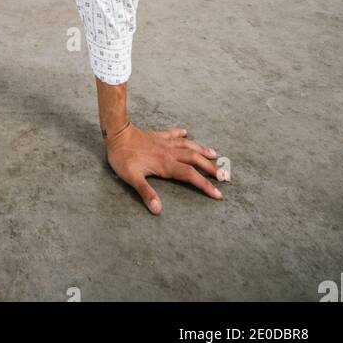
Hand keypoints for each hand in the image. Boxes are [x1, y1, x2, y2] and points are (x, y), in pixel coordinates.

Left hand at [105, 122, 224, 214]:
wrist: (116, 132)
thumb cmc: (123, 157)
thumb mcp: (132, 178)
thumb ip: (146, 193)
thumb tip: (158, 210)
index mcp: (166, 165)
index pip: (191, 176)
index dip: (205, 185)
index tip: (218, 194)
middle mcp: (170, 153)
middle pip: (195, 160)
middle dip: (211, 168)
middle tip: (225, 175)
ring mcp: (164, 142)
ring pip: (188, 146)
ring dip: (202, 150)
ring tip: (215, 154)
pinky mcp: (157, 135)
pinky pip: (173, 134)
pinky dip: (181, 134)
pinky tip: (186, 132)